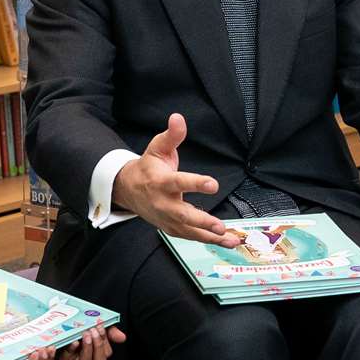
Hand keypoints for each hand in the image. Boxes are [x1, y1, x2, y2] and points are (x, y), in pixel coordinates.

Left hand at [55, 325, 126, 359]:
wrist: (57, 337)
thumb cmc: (79, 334)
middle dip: (98, 345)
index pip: (107, 352)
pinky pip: (67, 358)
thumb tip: (123, 338)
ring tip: (85, 334)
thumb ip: (110, 333)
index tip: (100, 327)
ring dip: (87, 349)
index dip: (105, 340)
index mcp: (97, 355)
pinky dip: (71, 350)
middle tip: (93, 330)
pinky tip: (73, 342)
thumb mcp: (95, 330)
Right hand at [113, 114, 238, 246]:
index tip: (213, 184)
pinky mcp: (171, 228)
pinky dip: (208, 241)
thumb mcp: (157, 147)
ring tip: (231, 240)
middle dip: (202, 221)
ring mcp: (167, 218)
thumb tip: (178, 118)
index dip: (195, 184)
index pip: (179, 182)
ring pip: (189, 231)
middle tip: (221, 226)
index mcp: (161, 182)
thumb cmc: (148, 167)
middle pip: (183, 215)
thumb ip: (171, 135)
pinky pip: (190, 237)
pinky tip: (226, 242)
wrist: (128, 190)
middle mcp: (163, 203)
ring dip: (211, 237)